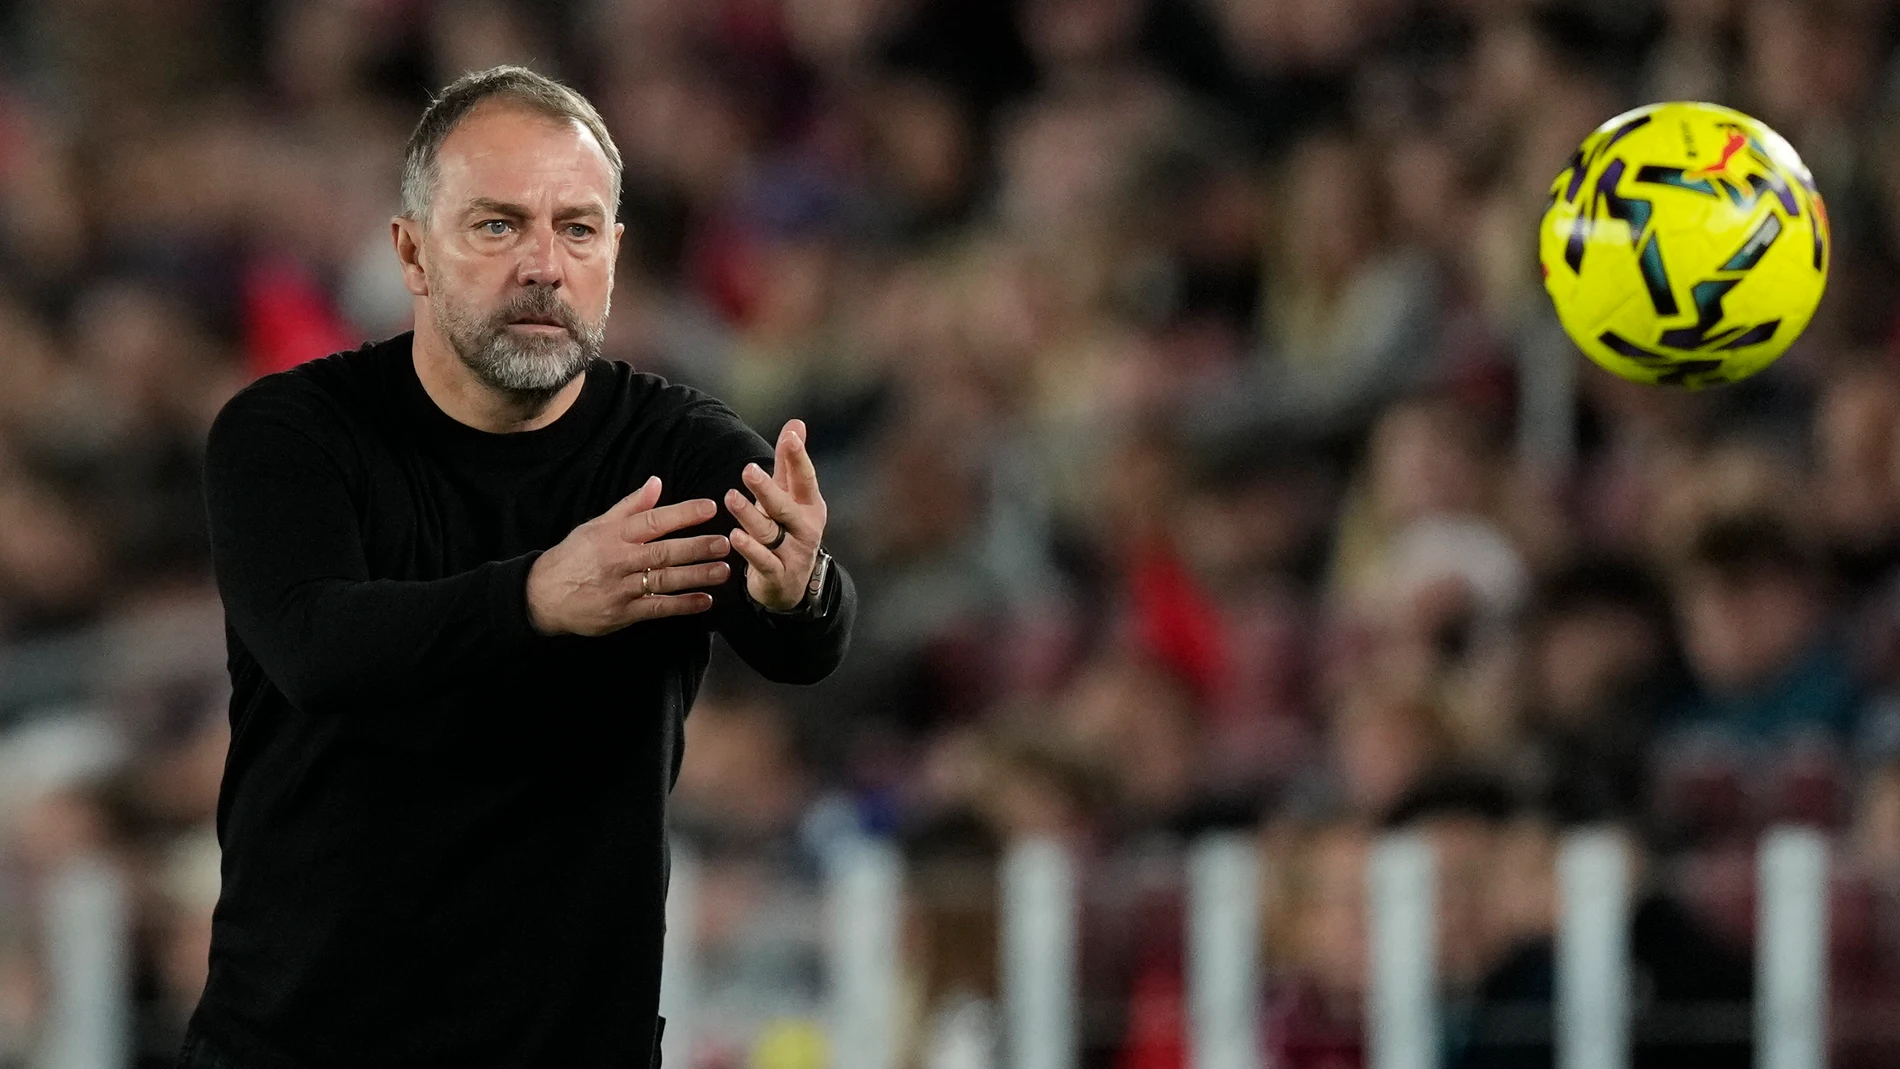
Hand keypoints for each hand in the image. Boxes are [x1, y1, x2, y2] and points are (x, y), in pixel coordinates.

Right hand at [526, 476, 730, 635]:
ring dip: (696, 576)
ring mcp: (621, 588)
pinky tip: (704, 601)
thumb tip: (656, 481)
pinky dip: (682, 605)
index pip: (652, 520)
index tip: (709, 508)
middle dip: (697, 547)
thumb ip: (630, 506)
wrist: (543, 595)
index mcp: (614, 535)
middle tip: (725, 542)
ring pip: (664, 581)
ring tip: (723, 570)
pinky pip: (657, 609)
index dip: (682, 513)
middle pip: (663, 552)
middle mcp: (619, 560)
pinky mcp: (623, 613)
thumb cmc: (575, 556)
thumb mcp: (596, 526)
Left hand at [725, 419, 828, 610]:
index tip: (790, 437)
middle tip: (748, 470)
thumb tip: (797, 422)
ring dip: (749, 515)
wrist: (793, 583)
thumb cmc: (788, 529)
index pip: (805, 478)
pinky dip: (750, 550)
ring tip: (731, 497)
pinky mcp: (778, 574)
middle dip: (767, 488)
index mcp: (809, 505)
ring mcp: (793, 552)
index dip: (798, 458)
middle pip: (784, 506)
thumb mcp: (792, 496)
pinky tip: (735, 537)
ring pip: (769, 532)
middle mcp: (805, 528)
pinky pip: (763, 561)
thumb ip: (790, 462)